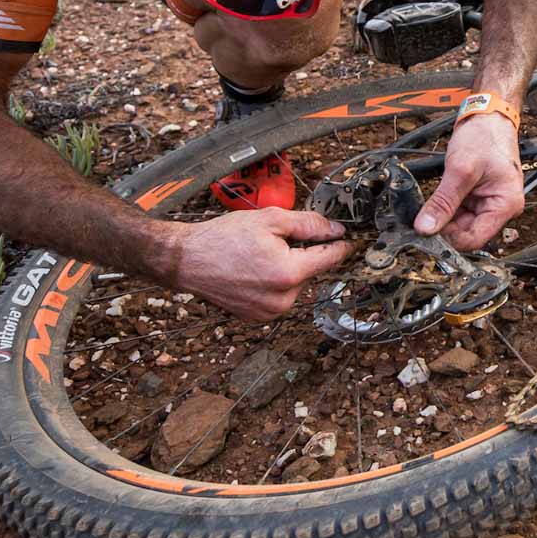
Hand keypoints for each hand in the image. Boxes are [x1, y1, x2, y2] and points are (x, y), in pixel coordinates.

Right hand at [161, 209, 350, 321]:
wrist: (187, 260)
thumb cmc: (224, 238)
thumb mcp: (270, 219)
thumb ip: (309, 224)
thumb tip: (336, 230)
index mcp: (288, 273)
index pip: (330, 258)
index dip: (340, 245)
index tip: (348, 239)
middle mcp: (282, 299)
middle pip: (311, 271)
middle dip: (303, 254)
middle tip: (277, 240)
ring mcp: (270, 312)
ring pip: (295, 284)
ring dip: (288, 270)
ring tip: (259, 256)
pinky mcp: (258, 318)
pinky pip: (279, 296)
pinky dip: (274, 283)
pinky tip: (254, 271)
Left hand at [414, 113, 522, 251]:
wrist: (488, 117)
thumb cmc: (484, 137)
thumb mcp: (460, 170)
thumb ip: (443, 201)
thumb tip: (425, 227)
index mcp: (505, 204)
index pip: (476, 238)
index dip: (450, 239)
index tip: (426, 233)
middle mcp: (500, 208)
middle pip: (468, 232)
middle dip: (444, 228)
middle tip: (420, 221)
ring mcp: (489, 202)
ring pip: (461, 223)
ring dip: (443, 218)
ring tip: (426, 208)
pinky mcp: (478, 196)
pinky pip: (459, 211)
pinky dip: (445, 209)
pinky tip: (434, 203)